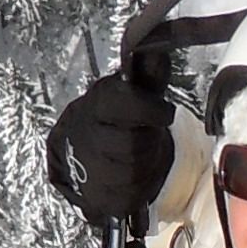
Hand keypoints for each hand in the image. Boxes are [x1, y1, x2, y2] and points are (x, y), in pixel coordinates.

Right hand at [47, 70, 177, 228]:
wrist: (82, 146)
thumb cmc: (115, 115)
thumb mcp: (131, 90)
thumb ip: (149, 73)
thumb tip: (159, 50)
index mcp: (99, 103)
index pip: (125, 105)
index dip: (150, 111)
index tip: (164, 112)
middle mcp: (87, 135)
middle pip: (131, 146)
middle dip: (147, 142)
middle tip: (146, 135)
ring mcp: (86, 168)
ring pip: (131, 174)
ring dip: (146, 166)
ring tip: (139, 153)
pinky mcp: (92, 197)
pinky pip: (128, 197)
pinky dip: (138, 189)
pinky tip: (133, 174)